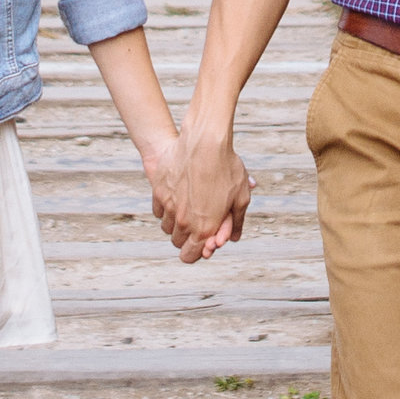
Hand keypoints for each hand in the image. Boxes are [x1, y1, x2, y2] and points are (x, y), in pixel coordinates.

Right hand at [163, 122, 253, 260]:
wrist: (204, 142)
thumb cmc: (226, 168)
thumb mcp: (241, 197)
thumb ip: (236, 222)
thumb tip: (233, 238)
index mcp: (204, 229)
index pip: (189, 256)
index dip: (195, 254)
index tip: (200, 246)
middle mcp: (184, 222)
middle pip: (178, 242)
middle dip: (188, 236)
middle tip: (198, 222)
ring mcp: (169, 207)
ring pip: (167, 227)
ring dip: (176, 223)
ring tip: (189, 207)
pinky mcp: (159, 192)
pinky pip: (159, 210)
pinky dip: (167, 208)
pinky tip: (178, 196)